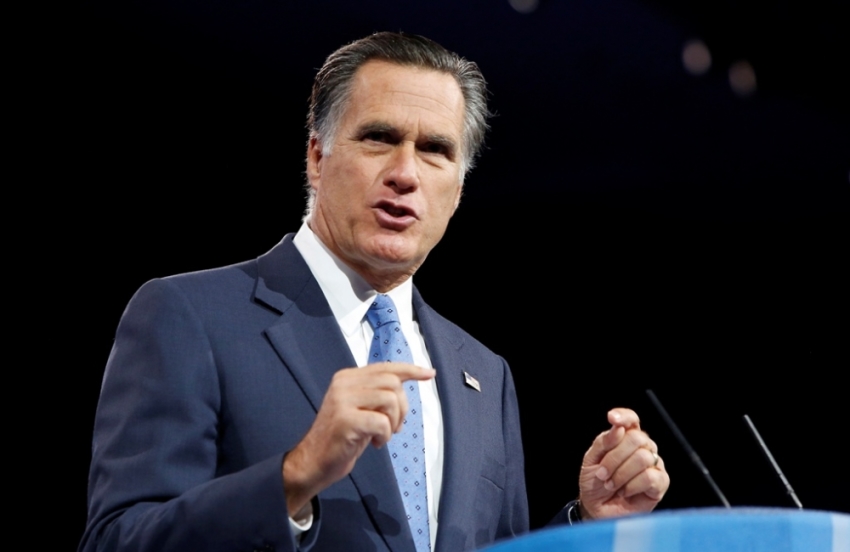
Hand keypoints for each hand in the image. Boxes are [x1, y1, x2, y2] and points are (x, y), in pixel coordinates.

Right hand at [282, 362, 434, 515]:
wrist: (313, 462)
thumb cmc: (341, 438)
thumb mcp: (361, 408)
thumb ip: (378, 393)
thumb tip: (407, 383)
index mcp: (347, 377)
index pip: (386, 367)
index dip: (411, 370)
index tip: (429, 374)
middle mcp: (343, 384)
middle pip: (392, 382)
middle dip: (402, 407)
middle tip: (394, 426)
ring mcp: (343, 401)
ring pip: (390, 400)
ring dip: (394, 422)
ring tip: (382, 435)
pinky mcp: (346, 420)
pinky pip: (382, 422)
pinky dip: (385, 435)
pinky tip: (374, 443)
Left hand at [578, 408, 668, 519]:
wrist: (597, 509)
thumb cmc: (595, 482)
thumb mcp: (591, 460)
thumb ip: (604, 442)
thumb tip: (618, 427)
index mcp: (625, 437)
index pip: (631, 419)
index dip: (624, 416)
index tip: (612, 419)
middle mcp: (643, 447)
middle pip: (636, 438)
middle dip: (614, 458)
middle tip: (602, 474)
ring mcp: (654, 464)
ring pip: (643, 457)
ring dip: (621, 474)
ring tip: (611, 485)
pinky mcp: (661, 482)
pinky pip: (650, 477)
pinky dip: (632, 486)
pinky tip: (625, 492)